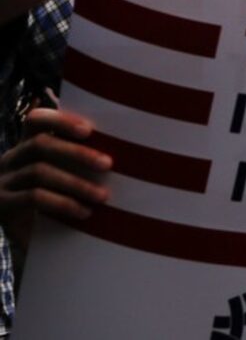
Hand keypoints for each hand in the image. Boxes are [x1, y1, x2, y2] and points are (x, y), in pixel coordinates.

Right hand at [0, 108, 110, 226]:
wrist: (28, 243)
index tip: (89, 129)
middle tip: (108, 164)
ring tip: (102, 196)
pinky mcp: (1, 205)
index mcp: (26, 146)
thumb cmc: (51, 204)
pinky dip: (62, 203)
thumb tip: (117, 150)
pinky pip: (33, 198)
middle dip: (77, 152)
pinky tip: (84, 212)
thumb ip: (76, 162)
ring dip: (75, 183)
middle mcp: (11, 160)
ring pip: (38, 172)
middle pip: (40, 145)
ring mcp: (3, 182)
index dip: (60, 120)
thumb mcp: (61, 177)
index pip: (35, 120)